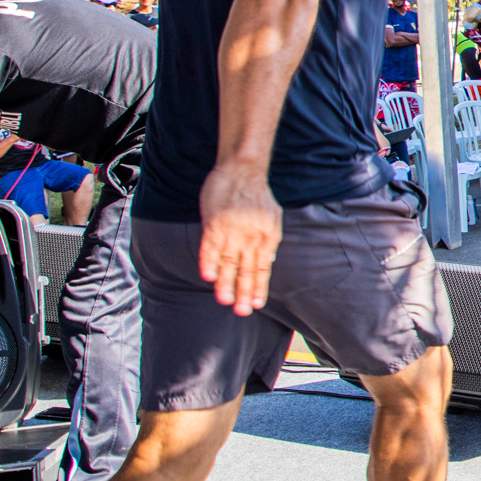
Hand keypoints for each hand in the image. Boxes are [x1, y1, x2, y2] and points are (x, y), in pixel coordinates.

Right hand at [197, 164, 281, 314]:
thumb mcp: (272, 218)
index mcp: (267, 236)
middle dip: (244, 292)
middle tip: (241, 312)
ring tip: (224, 300)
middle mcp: (252, 236)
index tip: (256, 304)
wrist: (243, 169)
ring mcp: (233, 230)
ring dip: (226, 283)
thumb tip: (267, 263)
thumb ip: (268, 241)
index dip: (259, 287)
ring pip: (228, 262)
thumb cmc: (257, 195)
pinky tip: (208, 276)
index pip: (263, 268)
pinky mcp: (215, 222)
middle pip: (247, 270)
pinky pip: (211, 246)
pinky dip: (209, 262)